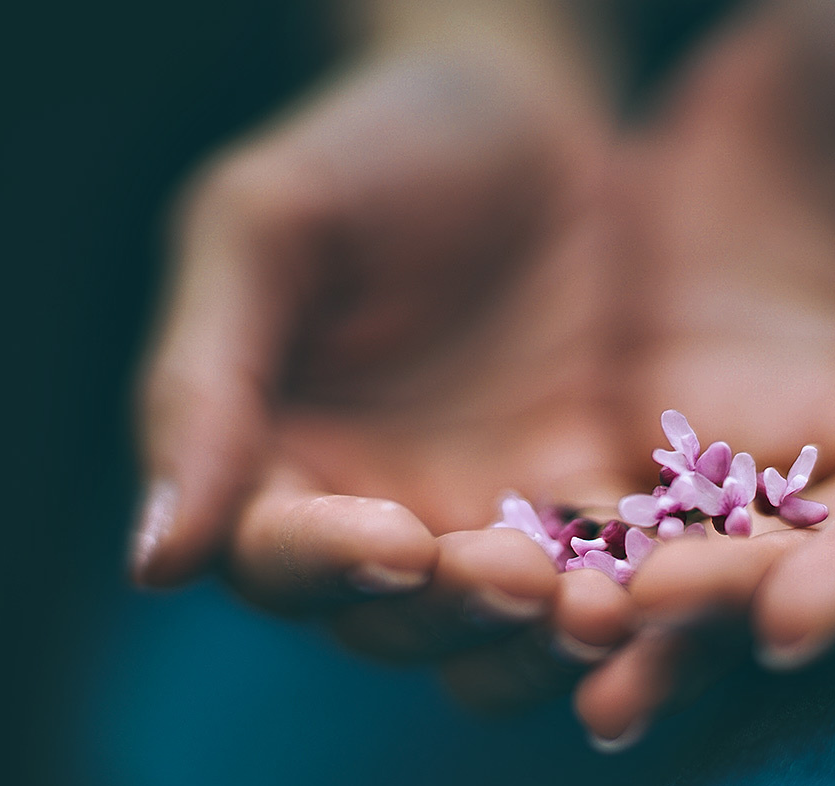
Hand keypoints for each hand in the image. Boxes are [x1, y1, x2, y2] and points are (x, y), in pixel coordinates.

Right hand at [132, 45, 635, 709]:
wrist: (514, 111)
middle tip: (522, 581)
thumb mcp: (263, 227)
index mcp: (270, 456)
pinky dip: (633, 571)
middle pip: (394, 616)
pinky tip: (680, 563)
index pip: (276, 554)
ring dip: (545, 626)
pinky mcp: (578, 481)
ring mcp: (480, 503)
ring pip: (501, 616)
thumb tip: (153, 563)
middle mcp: (371, 503)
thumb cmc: (369, 145)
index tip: (397, 539)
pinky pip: (604, 552)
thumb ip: (202, 384)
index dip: (328, 563)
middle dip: (455, 612)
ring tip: (603, 607)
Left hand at [573, 0, 834, 745]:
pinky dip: (572, 539)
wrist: (801, 20)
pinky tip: (505, 577)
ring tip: (557, 638)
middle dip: (720, 605)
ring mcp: (753, 432)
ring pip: (698, 545)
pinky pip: (615, 491)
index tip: (790, 623)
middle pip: (799, 556)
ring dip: (634, 607)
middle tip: (631, 626)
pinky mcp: (661, 410)